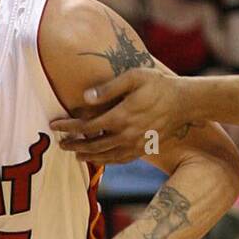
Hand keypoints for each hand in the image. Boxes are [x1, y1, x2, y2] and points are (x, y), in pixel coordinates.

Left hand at [51, 68, 191, 163]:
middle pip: (93, 145)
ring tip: (75, 154)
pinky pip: (120, 159)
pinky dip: (107, 161)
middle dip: (74, 145)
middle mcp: (126, 135)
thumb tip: (84, 98)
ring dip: (88, 156)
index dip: (68, 127)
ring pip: (106, 155)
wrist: (184, 103)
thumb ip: (108, 88)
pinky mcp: (143, 149)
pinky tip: (100, 159)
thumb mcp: (134, 77)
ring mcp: (135, 145)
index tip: (54, 126)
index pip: (86, 126)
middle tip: (60, 144)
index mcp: (121, 116)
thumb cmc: (158, 85)